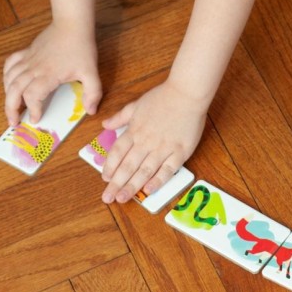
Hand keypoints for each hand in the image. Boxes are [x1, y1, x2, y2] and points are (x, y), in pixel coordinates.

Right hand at [3, 22, 100, 125]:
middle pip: (14, 90)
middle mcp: (34, 68)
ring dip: (7, 95)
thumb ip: (93, 93)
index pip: (32, 95)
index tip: (36, 118)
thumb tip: (90, 111)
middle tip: (14, 122)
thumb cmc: (81, 48)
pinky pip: (10, 64)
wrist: (72, 24)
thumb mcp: (92, 72)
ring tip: (10, 107)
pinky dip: (6, 76)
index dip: (32, 109)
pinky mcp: (26, 52)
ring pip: (9, 78)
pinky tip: (9, 84)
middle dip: (11, 108)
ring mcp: (28, 59)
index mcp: (49, 75)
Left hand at [100, 80, 206, 202]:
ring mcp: (163, 147)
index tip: (104, 179)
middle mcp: (146, 141)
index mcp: (135, 130)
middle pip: (128, 166)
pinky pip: (167, 170)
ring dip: (132, 186)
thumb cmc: (163, 97)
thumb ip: (120, 117)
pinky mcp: (180, 152)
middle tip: (108, 198)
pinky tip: (148, 190)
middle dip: (116, 183)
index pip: (118, 152)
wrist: (187, 93)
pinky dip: (157, 181)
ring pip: (144, 171)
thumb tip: (104, 124)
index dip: (110, 167)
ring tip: (122, 198)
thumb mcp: (136, 104)